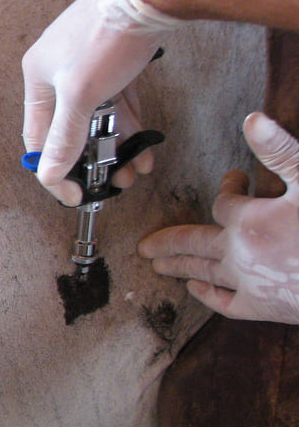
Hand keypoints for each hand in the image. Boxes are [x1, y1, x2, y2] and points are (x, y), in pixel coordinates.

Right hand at [21, 0, 183, 204]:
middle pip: (70, 130)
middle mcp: (57, 72)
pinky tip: (142, 146)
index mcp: (37, 78)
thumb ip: (65, 138)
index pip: (38, 139)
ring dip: (114, 147)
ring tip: (133, 168)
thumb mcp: (81, 96)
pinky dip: (127, 124)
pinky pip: (116, 103)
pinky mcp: (113, 60)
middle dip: (92, 161)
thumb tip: (49, 174)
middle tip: (112, 183)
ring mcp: (87, 66)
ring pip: (97, 119)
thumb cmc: (108, 37)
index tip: (75, 195)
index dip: (55, 171)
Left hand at [138, 113, 298, 324]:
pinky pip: (225, 303)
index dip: (227, 189)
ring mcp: (248, 283)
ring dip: (179, 267)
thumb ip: (281, 151)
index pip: (223, 202)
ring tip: (157, 264)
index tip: (236, 180)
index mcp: (248, 220)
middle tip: (145, 246)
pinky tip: (197, 289)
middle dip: (169, 241)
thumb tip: (253, 119)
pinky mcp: (263, 308)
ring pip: (203, 273)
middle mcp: (239, 253)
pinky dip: (208, 296)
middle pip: (193, 244)